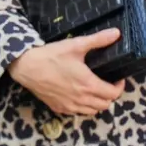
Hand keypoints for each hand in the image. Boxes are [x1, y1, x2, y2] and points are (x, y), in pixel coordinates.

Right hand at [7, 28, 126, 115]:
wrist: (27, 66)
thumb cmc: (52, 55)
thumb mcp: (76, 45)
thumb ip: (98, 40)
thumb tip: (117, 33)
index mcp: (88, 84)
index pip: (113, 94)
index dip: (119, 87)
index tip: (117, 78)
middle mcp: (81, 99)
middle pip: (105, 105)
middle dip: (110, 95)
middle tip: (107, 83)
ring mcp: (69, 106)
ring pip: (92, 111)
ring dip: (98, 103)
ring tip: (95, 90)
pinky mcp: (58, 108)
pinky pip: (77, 113)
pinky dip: (84, 107)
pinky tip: (79, 95)